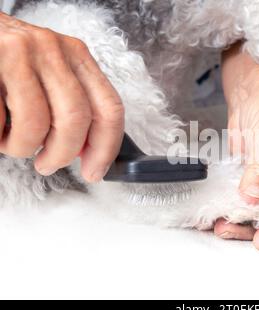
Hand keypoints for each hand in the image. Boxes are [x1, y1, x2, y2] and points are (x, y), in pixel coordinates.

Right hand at [0, 13, 123, 181]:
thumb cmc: (11, 61)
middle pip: (76, 118)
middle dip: (62, 154)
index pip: (109, 108)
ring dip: (23, 147)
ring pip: (35, 123)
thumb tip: (88, 150)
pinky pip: (0, 120)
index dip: (105, 148)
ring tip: (12, 141)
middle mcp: (52, 50)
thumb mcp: (51, 73)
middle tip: (48, 164)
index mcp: (77, 55)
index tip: (95, 171)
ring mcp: (19, 53)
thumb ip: (74, 104)